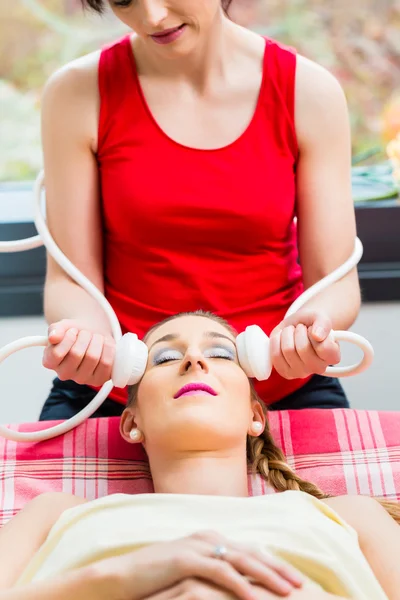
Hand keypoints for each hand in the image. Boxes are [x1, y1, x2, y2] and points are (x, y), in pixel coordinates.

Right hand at [42, 319, 115, 385]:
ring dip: (97, 340)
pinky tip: (105, 344)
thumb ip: (55, 330)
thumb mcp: (63, 327)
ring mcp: (82, 379)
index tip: (73, 331)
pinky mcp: (99, 380)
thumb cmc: (76, 333)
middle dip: (84, 336)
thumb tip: (53, 337)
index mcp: (50, 362)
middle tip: (86, 333)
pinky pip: (106, 363)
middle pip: (76, 354)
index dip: (68, 338)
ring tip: (96, 337)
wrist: (93, 335)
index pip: (57, 353)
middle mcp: (64, 373)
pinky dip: (108, 349)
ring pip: (92, 357)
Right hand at [95, 531, 303, 599]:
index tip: (295, 579)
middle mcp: (208, 537)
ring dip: (267, 575)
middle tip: (302, 585)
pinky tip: (255, 598)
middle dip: (279, 568)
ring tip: (288, 592)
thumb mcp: (191, 576)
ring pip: (241, 559)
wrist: (122, 578)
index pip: (251, 550)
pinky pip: (219, 571)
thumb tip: (241, 587)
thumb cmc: (158, 580)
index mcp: (212, 539)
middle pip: (252, 552)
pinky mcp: (185, 558)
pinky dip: (239, 584)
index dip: (274, 564)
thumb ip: (214, 574)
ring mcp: (197, 545)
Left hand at [270, 310, 340, 379]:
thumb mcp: (320, 317)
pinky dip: (276, 341)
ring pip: (288, 350)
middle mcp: (319, 368)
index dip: (314, 332)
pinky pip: (275, 355)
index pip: (323, 347)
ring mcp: (301, 372)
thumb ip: (323, 324)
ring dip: (287, 333)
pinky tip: (283, 338)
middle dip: (298, 331)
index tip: (313, 328)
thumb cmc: (311, 323)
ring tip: (292, 332)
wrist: (298, 326)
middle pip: (303, 349)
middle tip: (301, 328)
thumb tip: (317, 336)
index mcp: (333, 356)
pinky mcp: (285, 372)